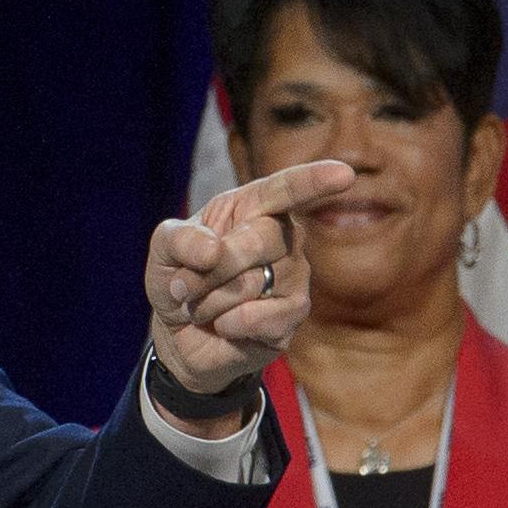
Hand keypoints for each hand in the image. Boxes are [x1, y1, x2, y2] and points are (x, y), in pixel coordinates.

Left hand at [146, 160, 353, 408]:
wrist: (178, 332)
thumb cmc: (178, 276)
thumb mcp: (163, 249)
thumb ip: (180, 239)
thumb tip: (213, 251)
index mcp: (253, 208)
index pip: (285, 189)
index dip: (313, 181)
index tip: (343, 174)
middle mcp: (283, 239)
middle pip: (260, 239)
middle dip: (212, 267)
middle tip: (183, 286)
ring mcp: (294, 279)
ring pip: (253, 283)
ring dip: (209, 300)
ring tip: (203, 305)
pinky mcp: (292, 319)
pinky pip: (259, 318)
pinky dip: (227, 324)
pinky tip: (223, 325)